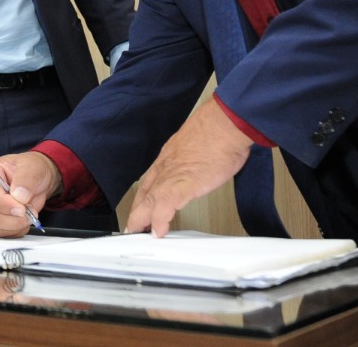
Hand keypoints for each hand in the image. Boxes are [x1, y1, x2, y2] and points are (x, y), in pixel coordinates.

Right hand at [0, 151, 59, 237]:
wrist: (37, 180)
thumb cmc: (31, 169)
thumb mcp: (33, 167)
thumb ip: (26, 178)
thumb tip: (18, 195)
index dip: (3, 204)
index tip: (21, 209)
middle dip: (13, 218)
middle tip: (31, 211)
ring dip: (17, 225)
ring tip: (30, 213)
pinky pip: (3, 233)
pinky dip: (17, 230)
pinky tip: (25, 220)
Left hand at [125, 97, 252, 236]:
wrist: (225, 123)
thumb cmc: (219, 131)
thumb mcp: (201, 144)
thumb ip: (197, 157)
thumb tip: (206, 163)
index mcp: (170, 156)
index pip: (150, 180)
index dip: (143, 196)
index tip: (141, 208)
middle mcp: (167, 165)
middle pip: (145, 192)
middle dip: (137, 211)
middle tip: (133, 227)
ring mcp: (173, 174)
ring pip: (149, 200)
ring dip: (142, 218)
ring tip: (138, 233)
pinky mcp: (184, 183)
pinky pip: (165, 205)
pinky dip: (160, 219)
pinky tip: (158, 231)